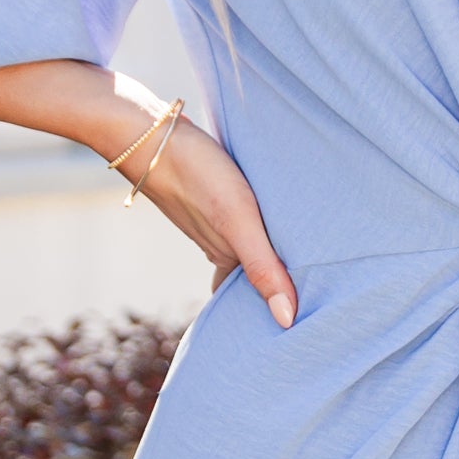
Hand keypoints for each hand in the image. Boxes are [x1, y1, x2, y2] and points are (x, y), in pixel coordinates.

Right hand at [130, 114, 298, 328]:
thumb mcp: (238, 221)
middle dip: (273, 288)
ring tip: (299, 263)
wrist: (147, 133)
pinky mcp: (211, 192)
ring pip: (245, 246)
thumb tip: (286, 321)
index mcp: (227, 256)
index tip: (298, 326)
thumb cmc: (195, 174)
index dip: (272, 309)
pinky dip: (255, 226)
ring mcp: (212, 218)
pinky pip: (238, 218)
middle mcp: (220, 242)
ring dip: (267, 256)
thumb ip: (263, 267)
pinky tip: (266, 214)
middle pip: (250, 274)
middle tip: (310, 300)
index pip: (249, 297)